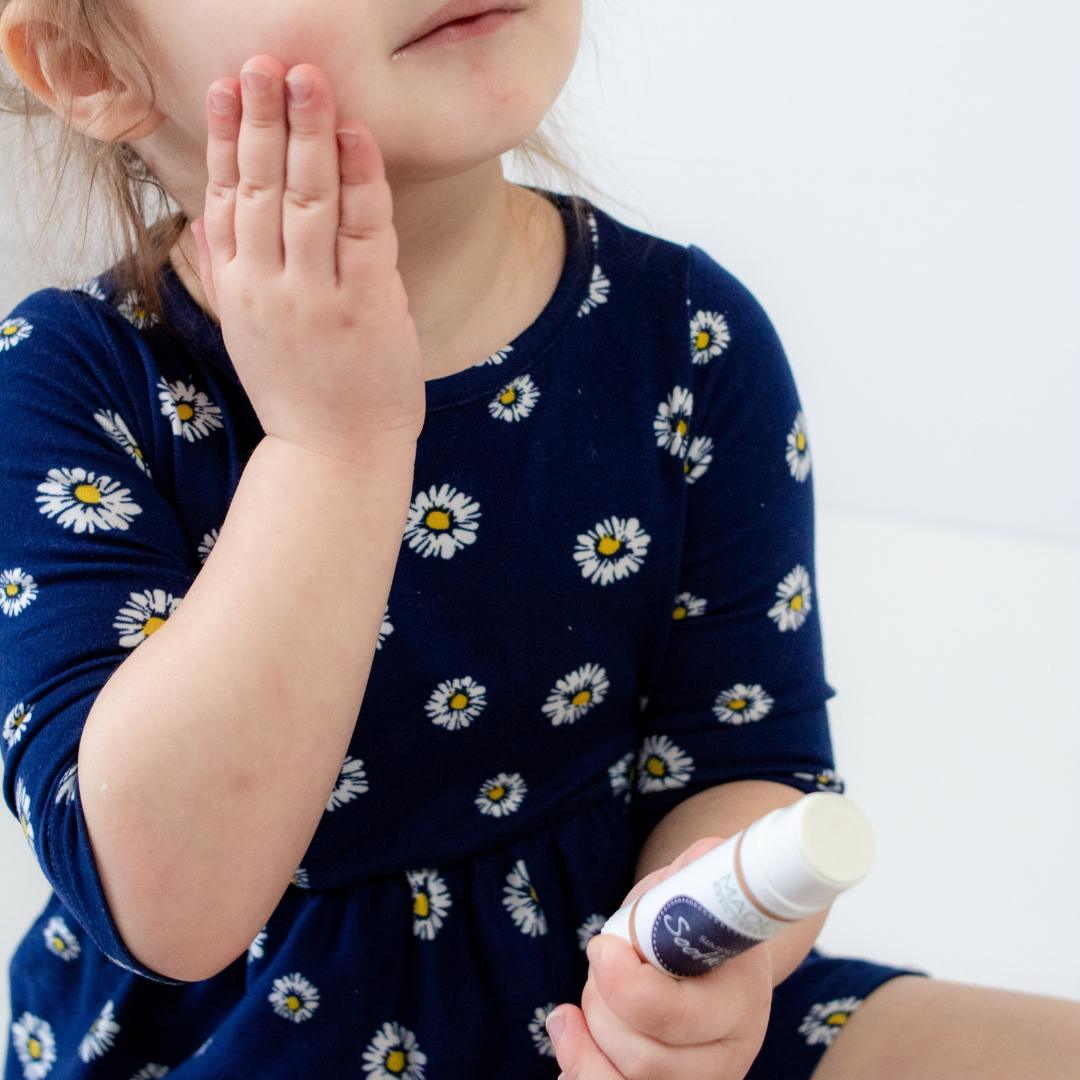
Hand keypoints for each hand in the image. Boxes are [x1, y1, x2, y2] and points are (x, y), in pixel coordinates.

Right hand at [191, 55, 426, 465]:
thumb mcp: (248, 330)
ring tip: (309, 78)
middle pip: (264, 188)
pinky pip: (363, 233)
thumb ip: (227, 270)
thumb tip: (208, 213)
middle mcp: (270, 287)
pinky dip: (361, 182)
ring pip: (309, 200)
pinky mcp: (366, 308)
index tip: (226, 84)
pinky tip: (357, 138)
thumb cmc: (299, 387)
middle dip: (265, 119)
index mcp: (238, 287)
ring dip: (309, 134)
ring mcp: (318, 298)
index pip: (226, 196)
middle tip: (267, 60)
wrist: (336, 453)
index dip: (229, 138)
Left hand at [548, 836, 774, 1079]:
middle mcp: (730, 1056)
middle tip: (599, 961)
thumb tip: (705, 854)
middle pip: (644, 1059)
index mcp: (741, 1001)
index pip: (674, 1017)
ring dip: (587, 1037)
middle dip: (601, 1005)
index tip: (600, 946)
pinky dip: (579, 1070)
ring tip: (581, 1002)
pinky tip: (567, 1035)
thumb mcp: (695, 884)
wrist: (708, 952)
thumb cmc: (694, 913)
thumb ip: (697, 869)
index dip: (624, 986)